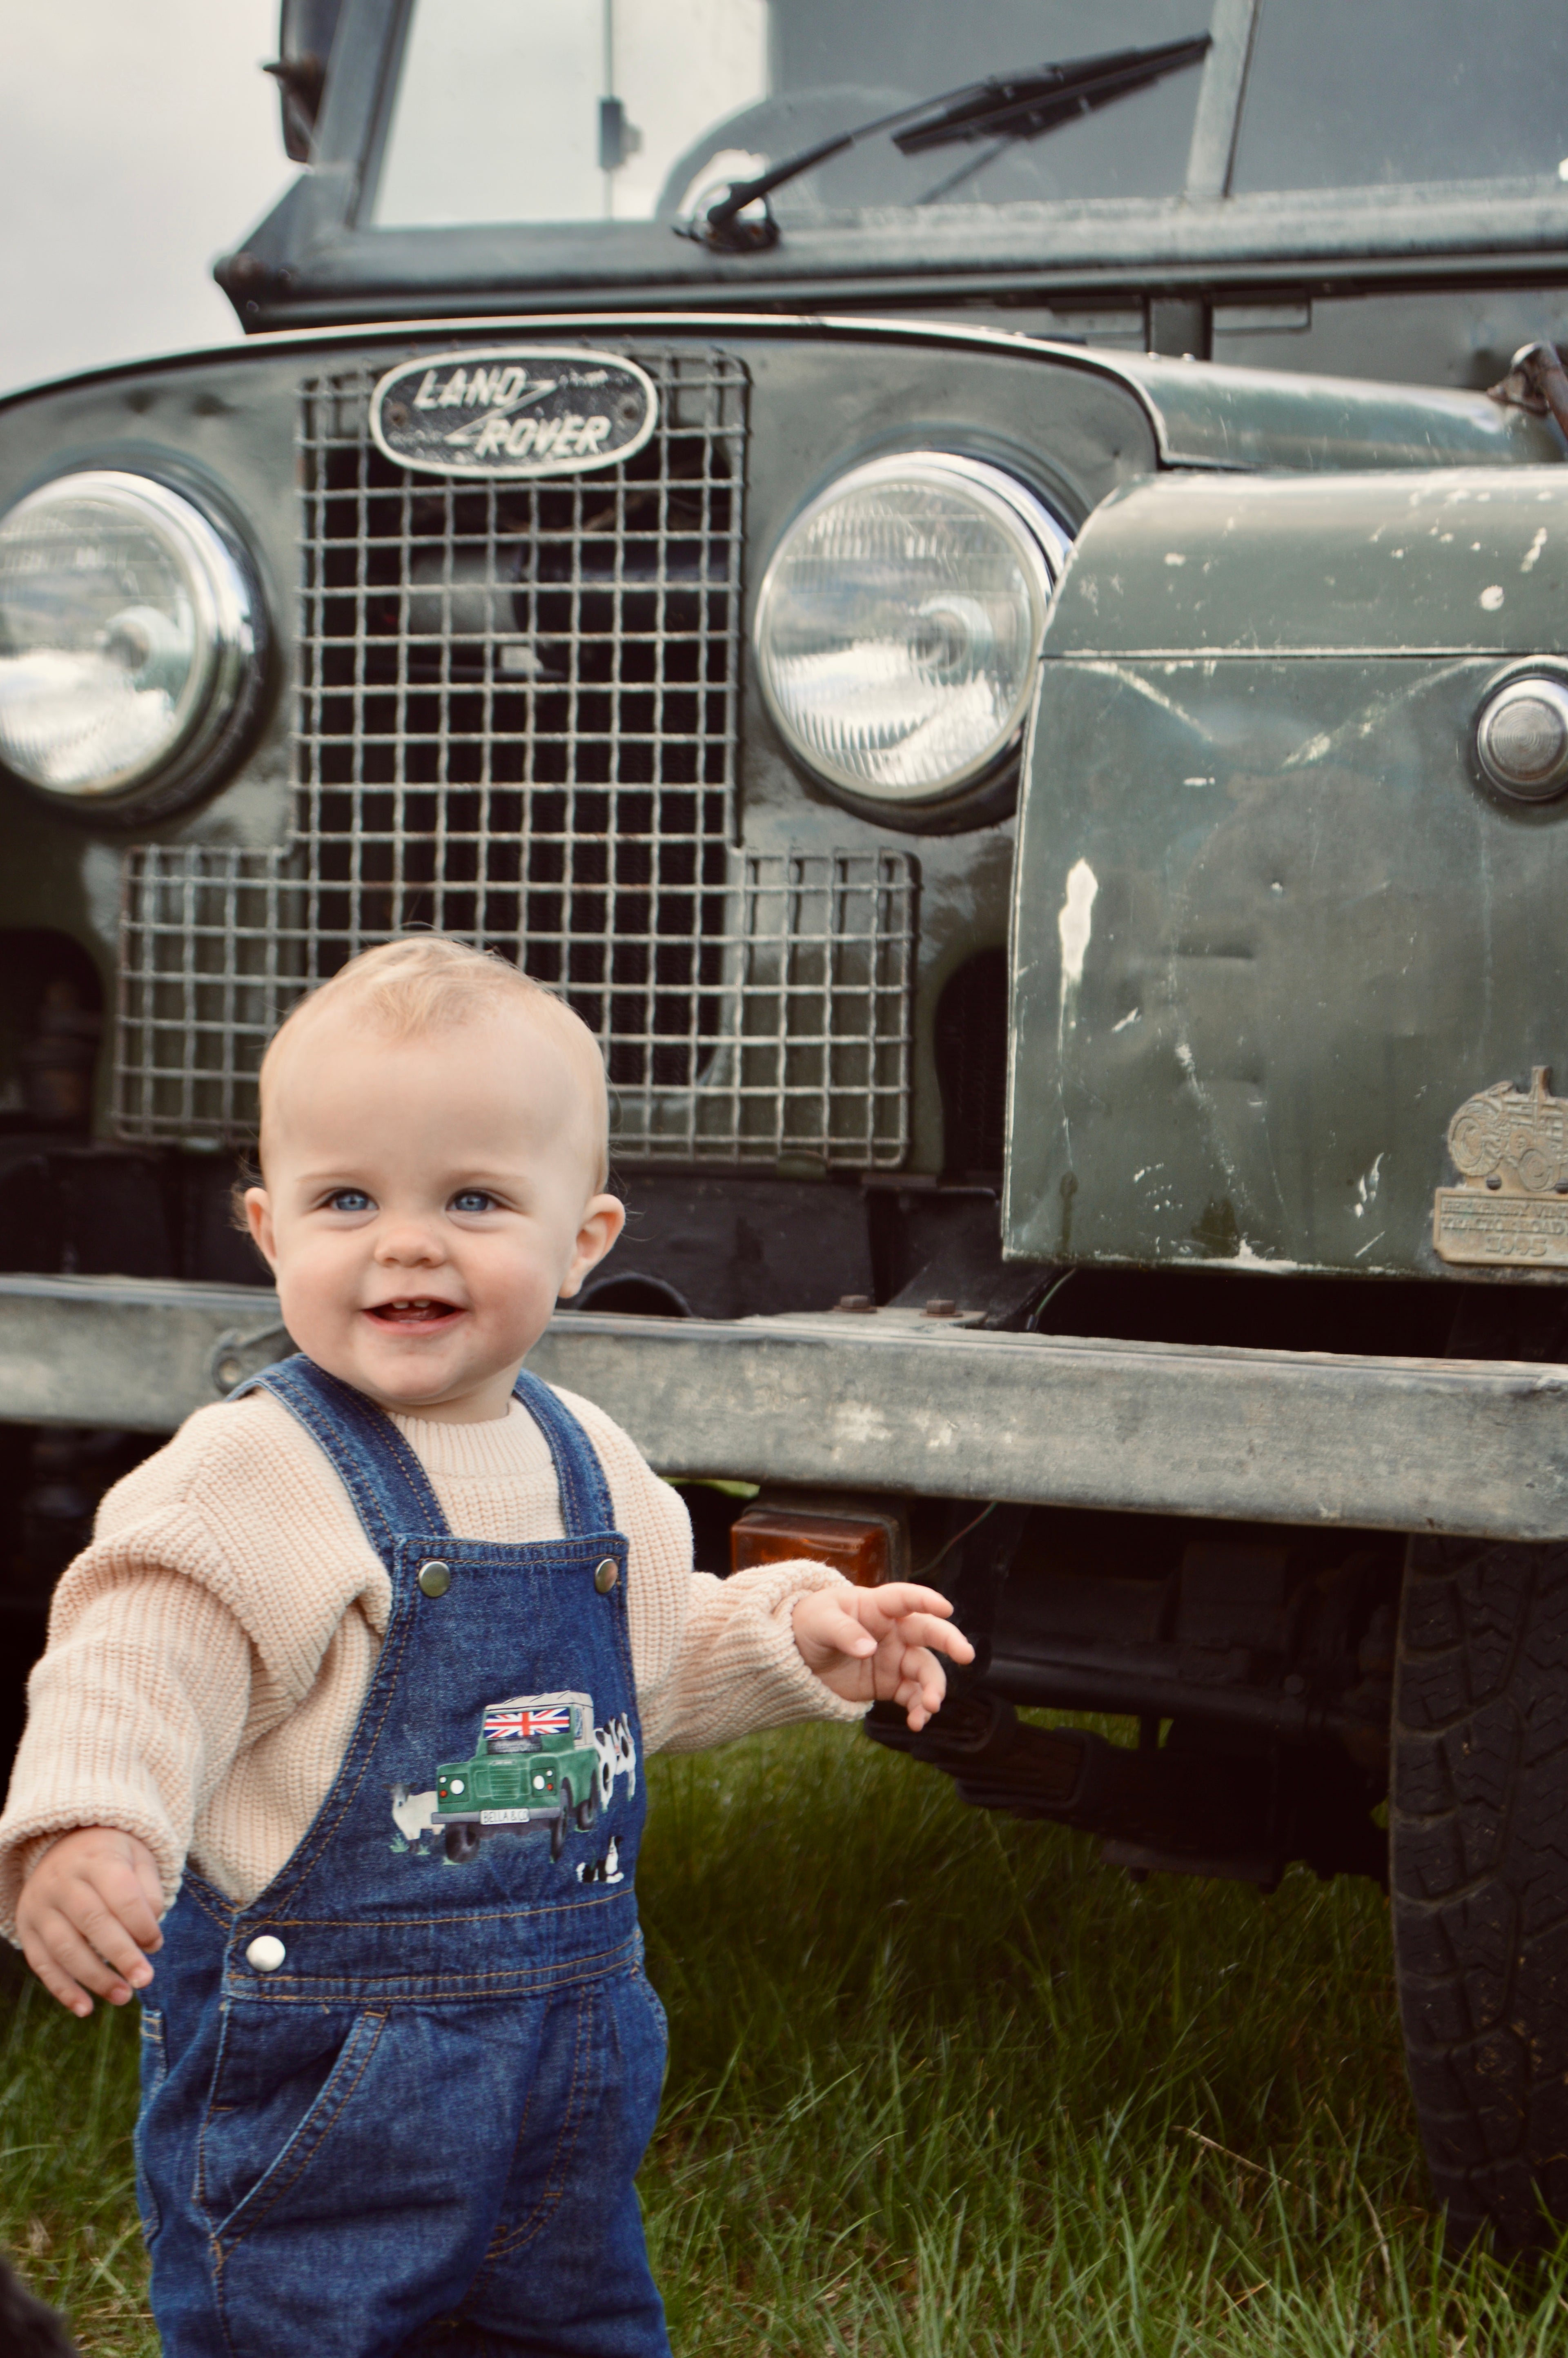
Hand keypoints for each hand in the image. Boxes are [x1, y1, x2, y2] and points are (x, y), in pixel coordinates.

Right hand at [16, 1827, 163, 2016]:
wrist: (67, 1842)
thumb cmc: (113, 1856)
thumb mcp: (138, 1857)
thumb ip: (149, 1892)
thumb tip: (149, 1940)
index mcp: (96, 1858)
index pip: (122, 1895)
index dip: (141, 1924)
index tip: (156, 1944)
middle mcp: (63, 1880)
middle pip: (93, 1922)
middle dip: (121, 1956)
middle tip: (144, 1980)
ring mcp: (40, 1904)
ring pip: (65, 1947)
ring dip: (95, 1978)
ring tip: (123, 1997)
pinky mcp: (26, 1927)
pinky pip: (41, 1963)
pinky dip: (62, 1989)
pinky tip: (85, 2008)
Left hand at [792, 1582, 974, 1730]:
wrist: (796, 1657)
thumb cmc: (809, 1625)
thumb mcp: (819, 1622)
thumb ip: (843, 1632)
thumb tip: (868, 1648)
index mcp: (877, 1606)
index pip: (904, 1598)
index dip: (925, 1600)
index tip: (946, 1608)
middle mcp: (893, 1631)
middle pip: (927, 1632)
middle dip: (949, 1642)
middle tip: (966, 1655)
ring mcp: (894, 1658)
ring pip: (925, 1669)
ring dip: (933, 1687)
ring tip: (930, 1706)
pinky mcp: (890, 1684)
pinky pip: (912, 1696)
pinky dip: (918, 1710)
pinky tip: (917, 1723)